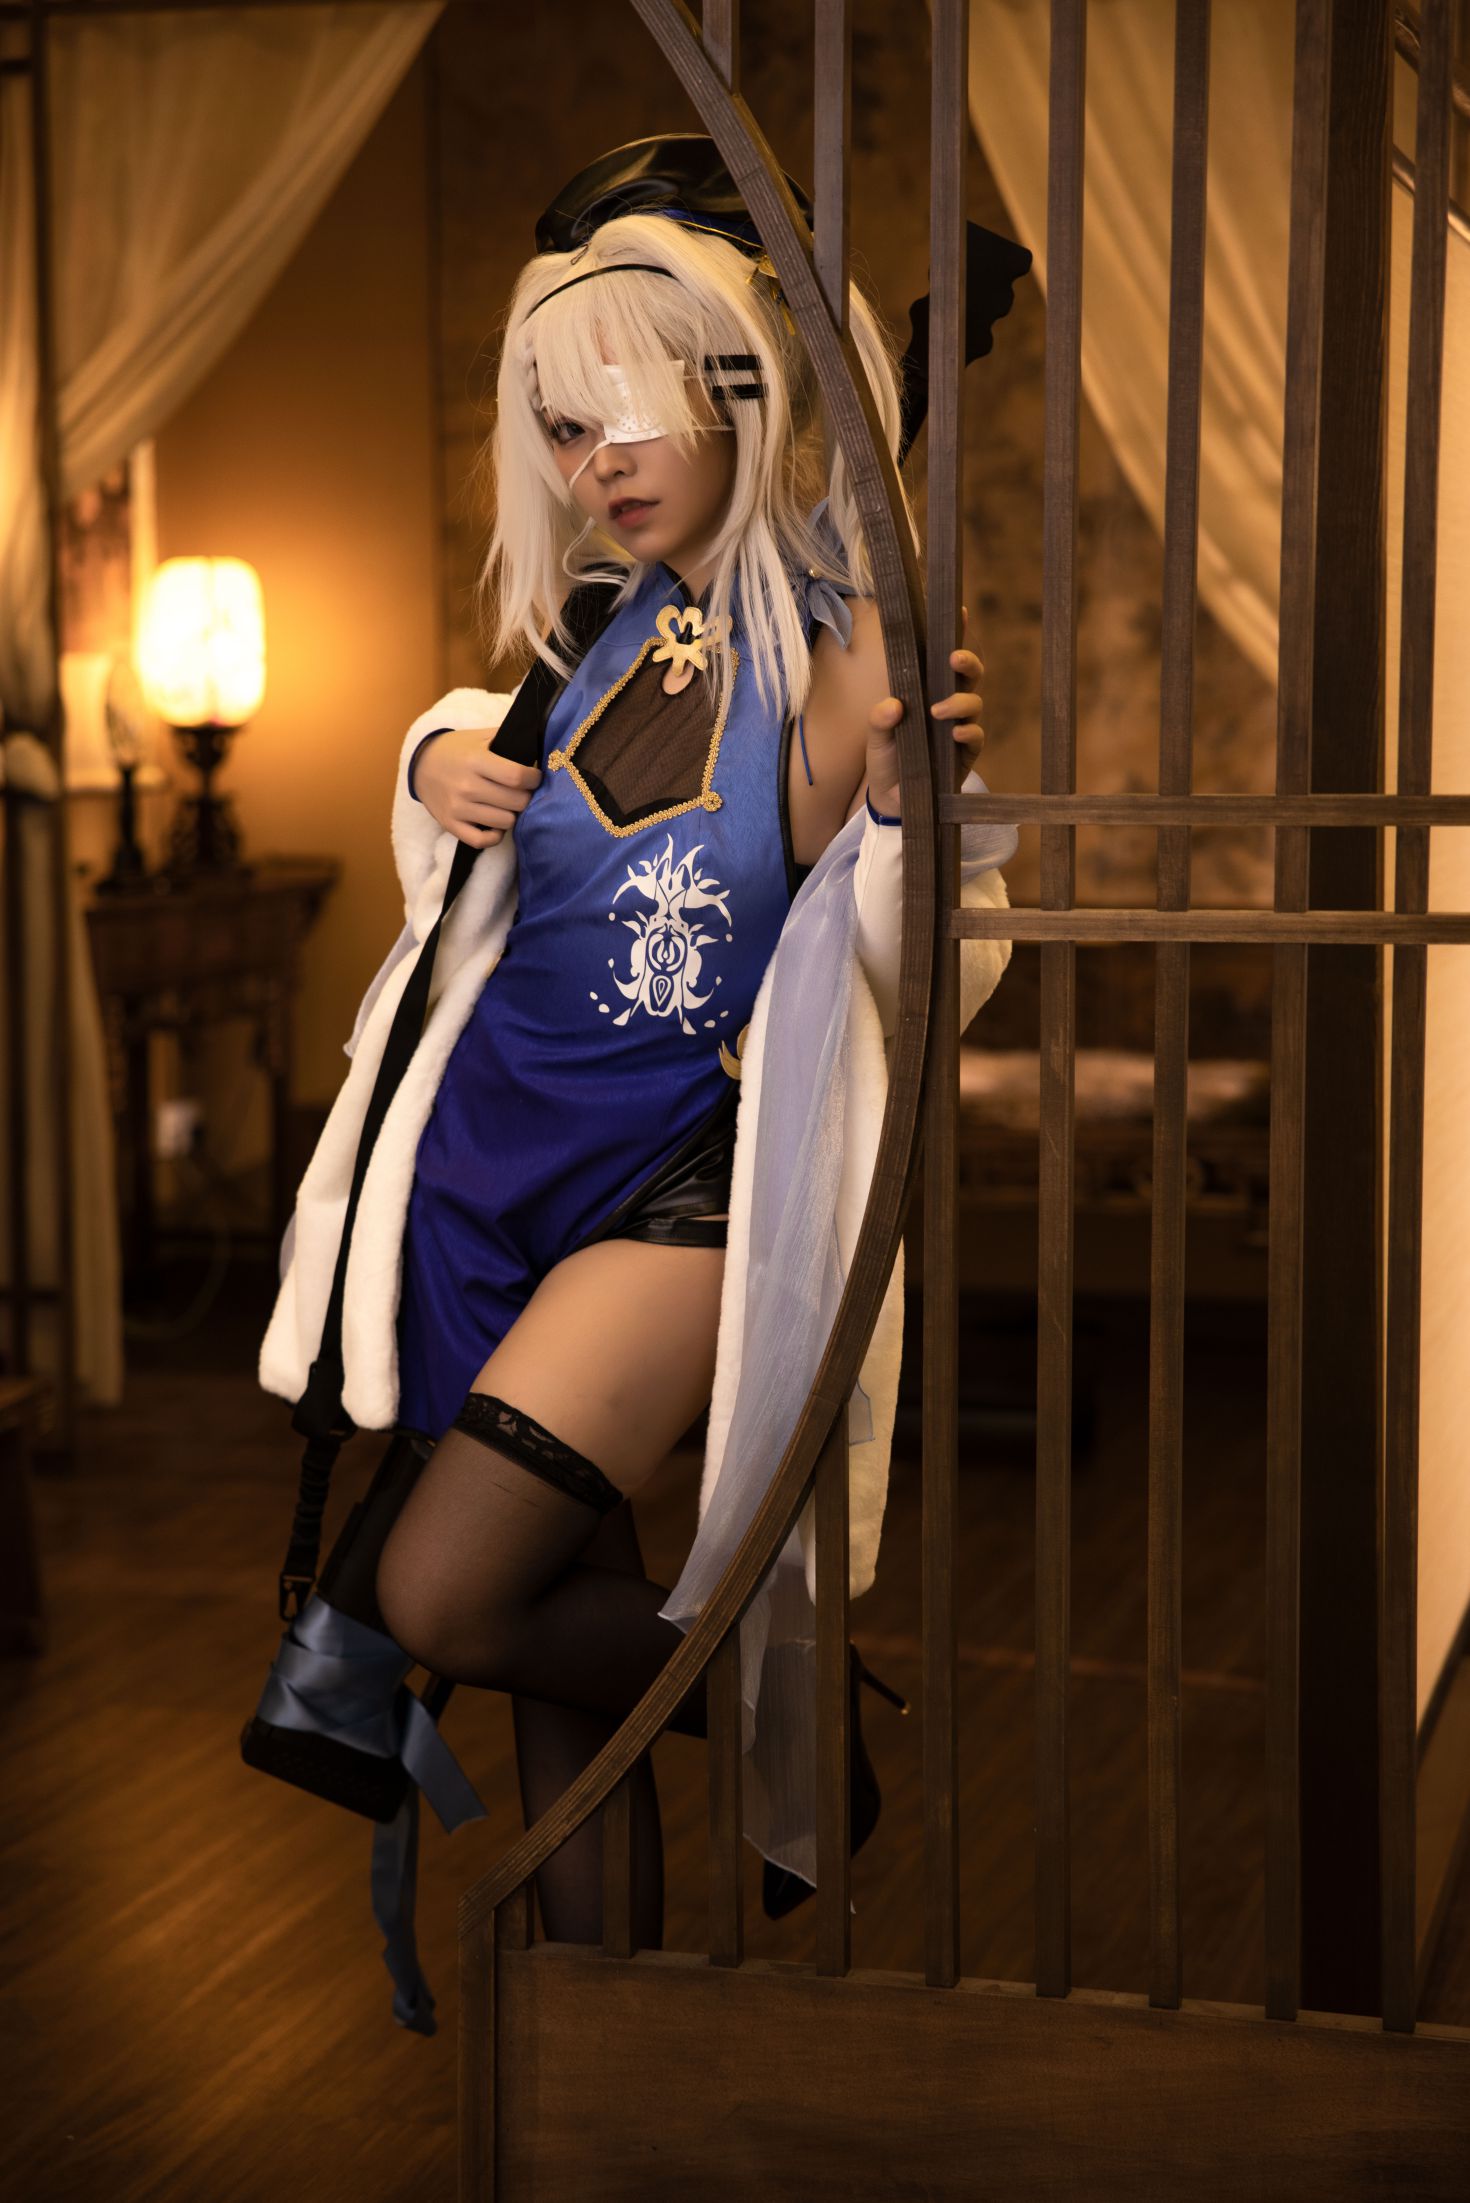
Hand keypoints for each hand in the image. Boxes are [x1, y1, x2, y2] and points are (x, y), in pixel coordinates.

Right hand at [415, 727, 541, 846]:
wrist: (420, 765)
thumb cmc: (456, 750)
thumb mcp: (479, 736)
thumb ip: (507, 738)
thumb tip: (536, 747)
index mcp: (475, 760)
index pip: (516, 776)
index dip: (533, 779)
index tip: (534, 777)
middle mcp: (467, 786)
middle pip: (516, 802)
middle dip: (527, 797)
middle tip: (523, 792)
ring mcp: (458, 808)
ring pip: (505, 822)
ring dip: (513, 814)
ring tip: (509, 805)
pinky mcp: (451, 824)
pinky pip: (482, 841)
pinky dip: (495, 836)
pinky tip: (496, 825)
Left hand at [864, 606, 985, 820]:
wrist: (892, 800)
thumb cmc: (886, 759)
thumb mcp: (875, 737)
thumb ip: (880, 719)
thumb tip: (893, 704)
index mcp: (927, 691)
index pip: (942, 658)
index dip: (955, 634)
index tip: (961, 611)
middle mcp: (947, 703)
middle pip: (968, 674)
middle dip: (966, 661)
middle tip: (953, 658)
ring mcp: (960, 727)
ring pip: (975, 702)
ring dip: (960, 701)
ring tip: (939, 710)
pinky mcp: (966, 753)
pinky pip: (976, 736)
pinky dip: (968, 731)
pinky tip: (955, 733)